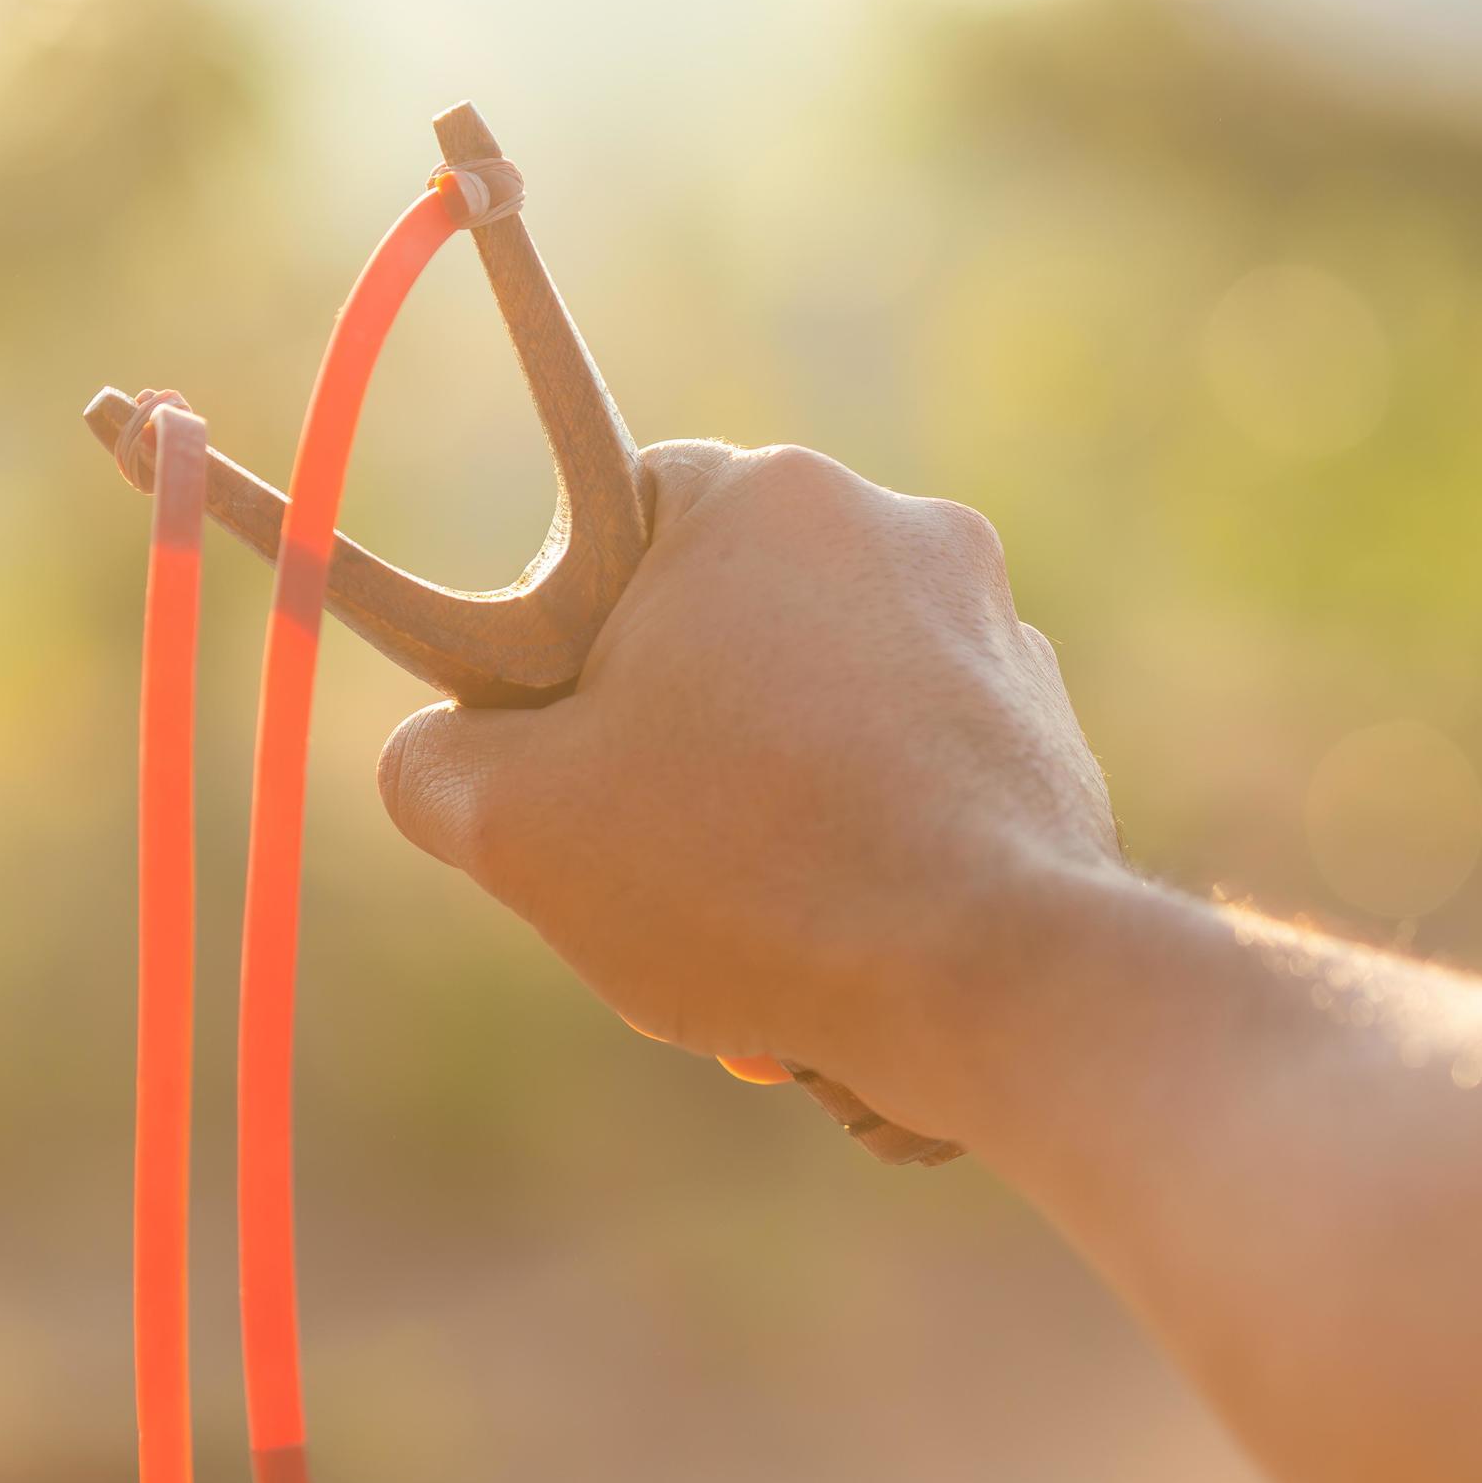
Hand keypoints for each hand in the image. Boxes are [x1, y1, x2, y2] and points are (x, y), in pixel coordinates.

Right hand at [377, 440, 1120, 1139]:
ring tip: (753, 939)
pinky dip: (867, 849)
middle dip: (670, 750)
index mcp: (761, 499)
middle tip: (648, 866)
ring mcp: (991, 625)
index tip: (560, 745)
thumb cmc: (745, 878)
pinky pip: (910, 775)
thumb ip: (435, 763)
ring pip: (816, 715)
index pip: (607, 515)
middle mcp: (895, 526)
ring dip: (768, 816)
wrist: (990, 983)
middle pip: (719, 628)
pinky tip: (850, 948)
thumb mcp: (517, 826)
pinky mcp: (1046, 729)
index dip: (557, 638)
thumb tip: (435, 758)